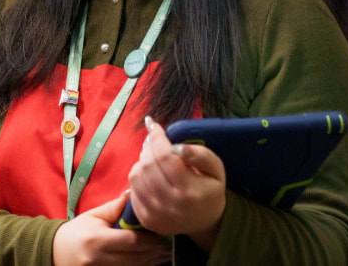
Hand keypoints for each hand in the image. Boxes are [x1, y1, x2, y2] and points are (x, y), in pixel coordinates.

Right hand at [52, 189, 172, 265]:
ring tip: (161, 255)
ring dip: (149, 263)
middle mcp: (98, 259)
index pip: (131, 242)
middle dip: (154, 253)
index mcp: (97, 240)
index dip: (150, 241)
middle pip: (135, 259)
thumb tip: (133, 195)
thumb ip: (114, 208)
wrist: (55, 252)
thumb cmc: (77, 231)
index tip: (162, 236)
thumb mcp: (93, 216)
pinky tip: (147, 263)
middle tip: (167, 247)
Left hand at [127, 117, 226, 252]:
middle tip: (154, 140)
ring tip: (152, 156)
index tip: (154, 124)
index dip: (157, 137)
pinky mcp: (146, 219)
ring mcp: (156, 214)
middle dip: (148, 146)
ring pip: (136, 176)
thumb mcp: (216, 169)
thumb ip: (200, 154)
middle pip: (148, 165)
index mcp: (190, 191)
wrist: (206, 222)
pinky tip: (150, 174)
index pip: (165, 156)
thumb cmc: (210, 190)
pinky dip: (138, 176)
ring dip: (141, 160)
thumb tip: (175, 147)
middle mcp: (170, 205)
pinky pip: (132, 190)